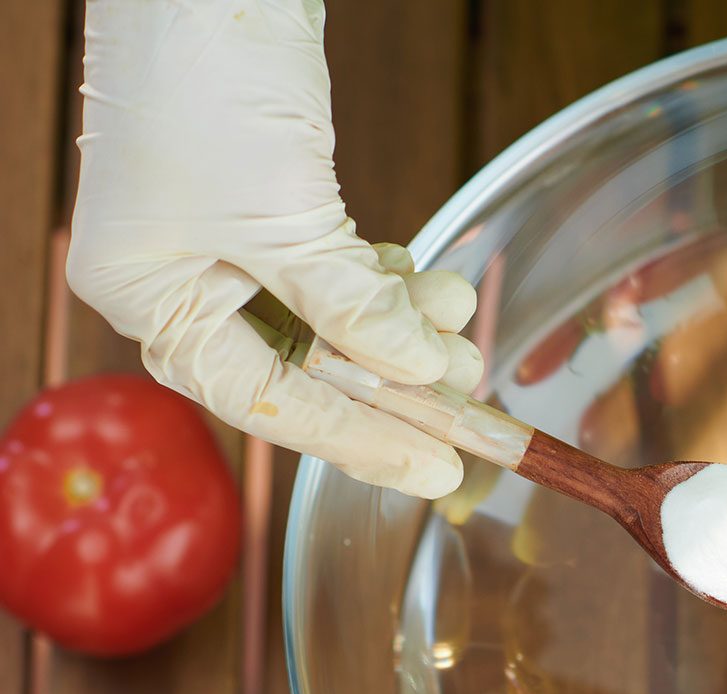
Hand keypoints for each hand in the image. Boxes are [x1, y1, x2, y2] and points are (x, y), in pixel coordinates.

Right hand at [67, 0, 482, 498]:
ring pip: (327, 321)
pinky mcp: (263, 204)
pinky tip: (430, 286)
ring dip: (401, 328)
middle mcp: (176, 278)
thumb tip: (419, 374)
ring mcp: (218, 240)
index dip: (357, 440)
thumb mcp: (286, 215)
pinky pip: (331, 272)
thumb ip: (351, 307)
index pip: (266, 400)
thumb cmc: (207, 80)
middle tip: (468, 393)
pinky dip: (383, 285)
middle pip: (300, 369)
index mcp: (148, 295)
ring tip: (461, 319)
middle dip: (390, 380)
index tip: (434, 469)